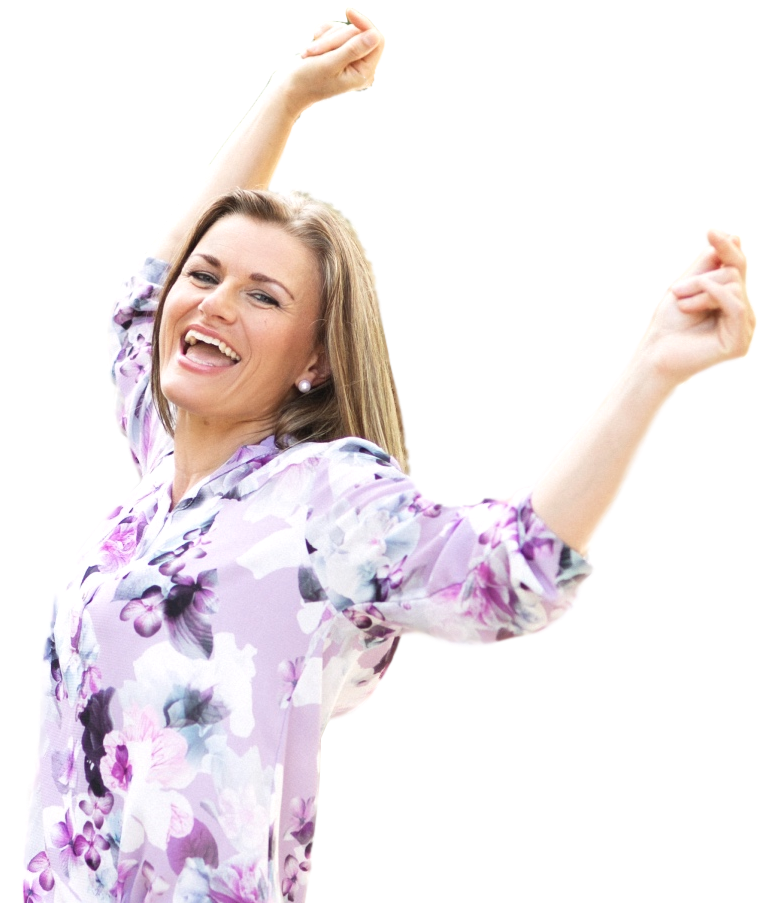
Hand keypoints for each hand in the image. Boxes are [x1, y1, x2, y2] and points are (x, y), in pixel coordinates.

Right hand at [271, 8, 385, 113]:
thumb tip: (375, 36)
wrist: (288, 88)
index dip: (364, 24)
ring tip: (310, 53)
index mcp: (364, 74)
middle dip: (335, 37)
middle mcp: (360, 66)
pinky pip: (335, 29)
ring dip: (325, 37)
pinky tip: (312, 42)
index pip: (377, 40)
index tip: (348, 12)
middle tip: (314, 51)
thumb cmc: (307, 81)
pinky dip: (322, 33)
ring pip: (344, 30)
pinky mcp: (337, 50)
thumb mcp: (329, 64)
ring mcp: (348, 57)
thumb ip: (352, 50)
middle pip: (358, 33)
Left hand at [635, 225, 756, 389]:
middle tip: (673, 290)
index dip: (726, 247)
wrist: (653, 356)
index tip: (710, 230)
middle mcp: (744, 315)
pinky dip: (712, 294)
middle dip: (701, 276)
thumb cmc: (667, 325)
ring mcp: (744, 330)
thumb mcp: (687, 286)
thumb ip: (709, 264)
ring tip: (680, 303)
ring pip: (735, 285)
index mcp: (733, 301)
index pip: (737, 267)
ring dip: (700, 289)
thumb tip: (736, 236)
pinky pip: (736, 304)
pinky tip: (689, 303)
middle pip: (735, 273)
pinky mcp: (740, 343)